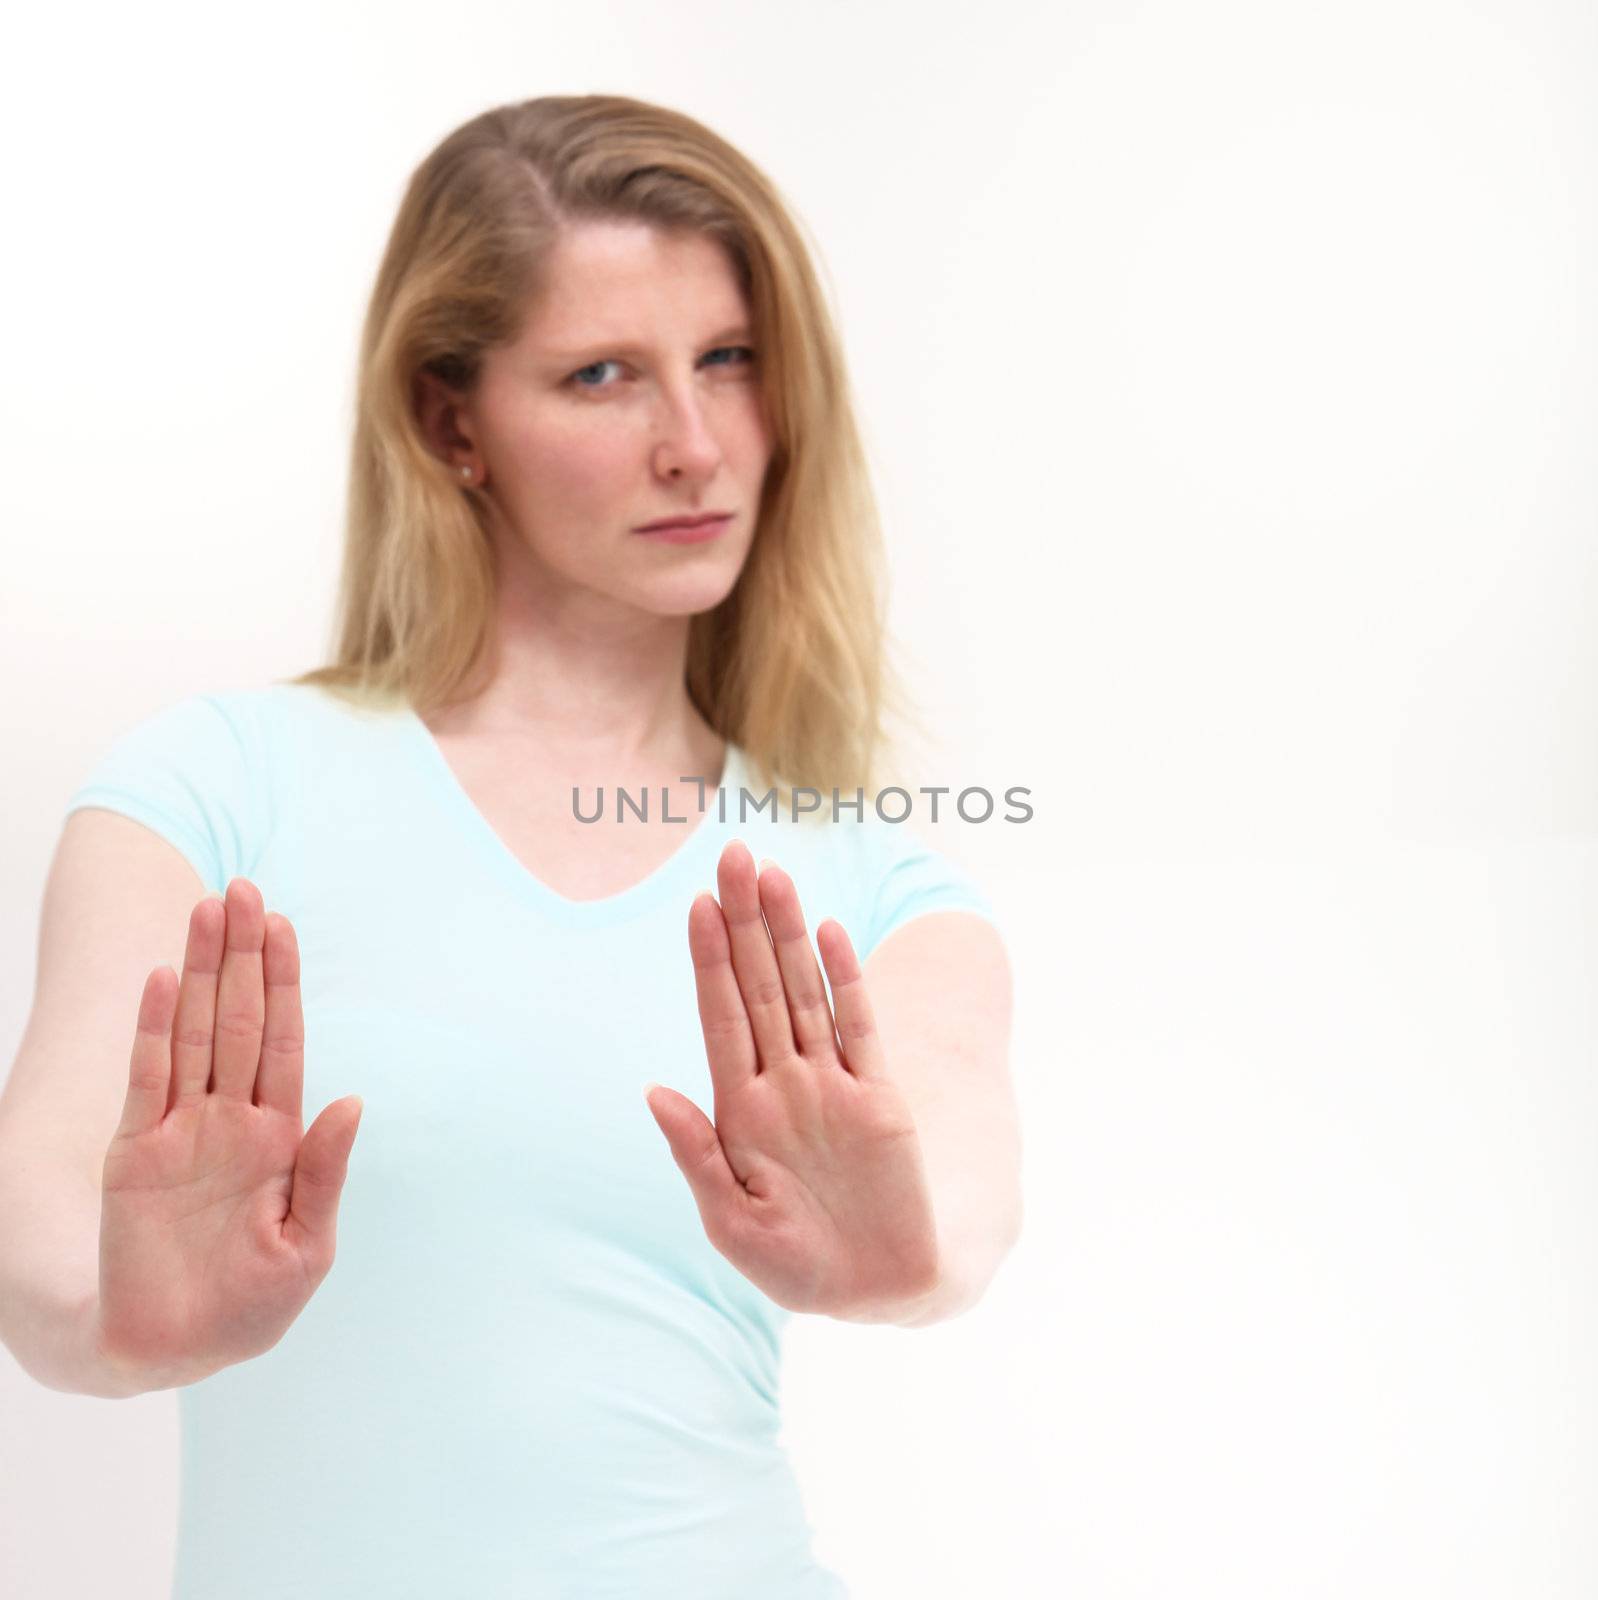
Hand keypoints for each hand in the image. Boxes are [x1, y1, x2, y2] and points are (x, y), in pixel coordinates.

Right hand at [94, 879, 362, 1391]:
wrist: (174, 1351)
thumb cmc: (250, 1303)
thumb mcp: (307, 1244)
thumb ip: (326, 1172)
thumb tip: (354, 1100)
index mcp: (279, 1135)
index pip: (283, 1040)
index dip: (283, 983)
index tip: (282, 924)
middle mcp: (230, 1120)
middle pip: (239, 1020)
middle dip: (244, 957)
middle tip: (244, 888)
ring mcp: (182, 1130)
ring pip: (193, 1033)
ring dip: (199, 972)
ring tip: (207, 910)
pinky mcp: (133, 1153)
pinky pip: (147, 1080)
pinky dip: (153, 1030)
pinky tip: (160, 980)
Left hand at [643, 840, 939, 1318]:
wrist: (878, 1292)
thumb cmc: (797, 1266)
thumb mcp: (730, 1224)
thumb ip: (696, 1155)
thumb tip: (653, 1090)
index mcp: (739, 1111)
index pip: (719, 1018)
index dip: (708, 961)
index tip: (696, 904)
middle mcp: (783, 1084)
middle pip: (757, 986)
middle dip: (744, 922)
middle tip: (732, 854)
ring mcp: (831, 1086)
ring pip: (804, 993)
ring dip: (788, 934)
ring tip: (774, 875)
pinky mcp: (879, 1098)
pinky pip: (860, 1027)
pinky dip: (846, 980)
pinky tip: (831, 933)